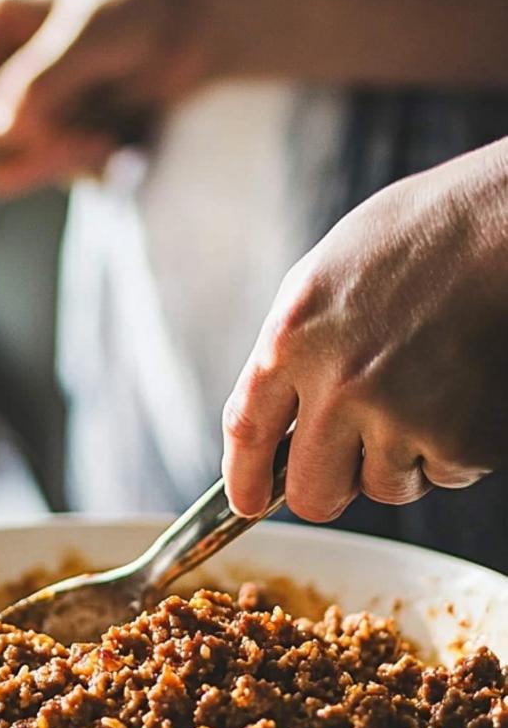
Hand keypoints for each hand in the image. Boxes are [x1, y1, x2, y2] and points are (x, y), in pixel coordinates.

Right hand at [0, 0, 211, 194]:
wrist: (190, 24)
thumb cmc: (139, 5)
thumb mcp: (92, 33)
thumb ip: (43, 81)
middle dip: (35, 146)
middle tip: (88, 147)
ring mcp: (16, 101)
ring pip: (12, 155)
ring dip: (59, 157)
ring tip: (102, 141)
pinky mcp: (42, 131)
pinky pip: (39, 166)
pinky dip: (73, 162)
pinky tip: (105, 142)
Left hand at [222, 140, 507, 520]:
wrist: (501, 224)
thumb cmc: (419, 238)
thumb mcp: (321, 279)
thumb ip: (293, 352)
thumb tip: (277, 419)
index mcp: (291, 339)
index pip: (248, 434)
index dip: (245, 480)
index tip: (248, 503)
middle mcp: (338, 385)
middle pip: (313, 493)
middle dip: (329, 489)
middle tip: (352, 464)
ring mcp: (399, 415)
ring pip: (385, 488)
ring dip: (401, 460)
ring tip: (425, 393)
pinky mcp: (459, 438)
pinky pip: (444, 475)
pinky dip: (455, 448)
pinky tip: (463, 391)